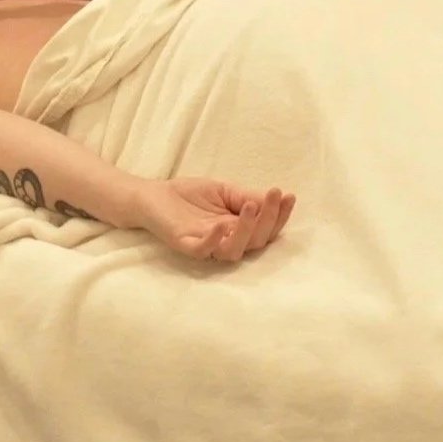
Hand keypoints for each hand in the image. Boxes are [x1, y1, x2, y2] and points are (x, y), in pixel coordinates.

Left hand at [137, 178, 294, 262]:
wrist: (154, 195)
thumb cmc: (190, 195)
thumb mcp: (224, 190)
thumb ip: (245, 196)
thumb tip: (273, 196)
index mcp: (238, 230)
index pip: (266, 229)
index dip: (279, 215)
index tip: (288, 196)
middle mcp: (226, 241)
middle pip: (256, 241)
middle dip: (268, 219)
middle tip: (273, 196)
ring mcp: (206, 245)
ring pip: (234, 250)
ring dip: (247, 230)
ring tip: (251, 207)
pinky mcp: (186, 244)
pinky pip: (203, 250)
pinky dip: (214, 240)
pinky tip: (222, 224)